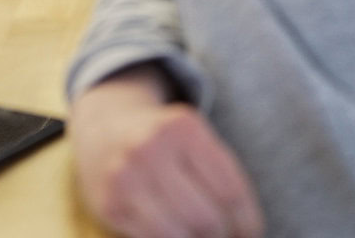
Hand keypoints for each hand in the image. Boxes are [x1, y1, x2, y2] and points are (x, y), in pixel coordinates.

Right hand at [71, 65, 263, 237]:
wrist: (105, 130)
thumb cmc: (166, 146)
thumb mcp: (196, 142)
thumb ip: (223, 179)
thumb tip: (248, 234)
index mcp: (182, 127)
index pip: (231, 193)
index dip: (248, 223)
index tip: (249, 233)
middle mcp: (149, 147)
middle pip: (207, 218)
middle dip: (222, 235)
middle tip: (222, 234)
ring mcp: (125, 176)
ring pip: (182, 234)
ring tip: (200, 234)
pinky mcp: (109, 203)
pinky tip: (177, 233)